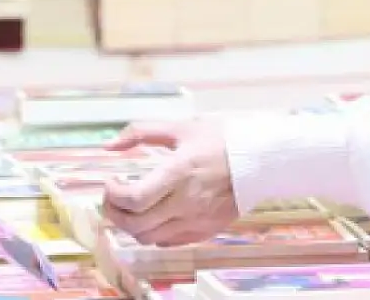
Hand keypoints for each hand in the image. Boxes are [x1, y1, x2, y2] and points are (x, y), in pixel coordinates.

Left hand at [102, 118, 238, 246]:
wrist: (260, 161)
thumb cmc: (220, 141)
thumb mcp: (180, 128)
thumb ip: (140, 132)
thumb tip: (109, 146)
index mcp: (178, 173)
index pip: (134, 199)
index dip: (113, 194)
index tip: (111, 182)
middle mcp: (185, 202)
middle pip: (135, 224)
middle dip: (113, 212)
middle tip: (112, 197)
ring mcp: (196, 221)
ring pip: (148, 238)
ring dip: (130, 225)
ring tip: (129, 207)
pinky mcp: (205, 231)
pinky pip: (168, 242)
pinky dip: (152, 233)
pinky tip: (153, 215)